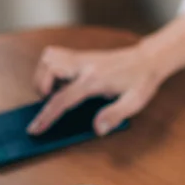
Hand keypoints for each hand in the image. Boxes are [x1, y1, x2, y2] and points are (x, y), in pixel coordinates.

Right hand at [27, 39, 166, 136]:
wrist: (150, 58)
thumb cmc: (142, 80)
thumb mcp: (135, 102)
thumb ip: (115, 115)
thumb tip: (98, 129)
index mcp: (95, 80)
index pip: (63, 98)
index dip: (47, 116)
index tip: (34, 129)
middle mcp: (85, 65)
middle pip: (49, 68)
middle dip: (41, 87)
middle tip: (50, 102)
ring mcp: (83, 57)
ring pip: (49, 57)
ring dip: (44, 75)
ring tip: (55, 91)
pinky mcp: (83, 55)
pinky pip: (57, 56)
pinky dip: (52, 68)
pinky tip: (65, 82)